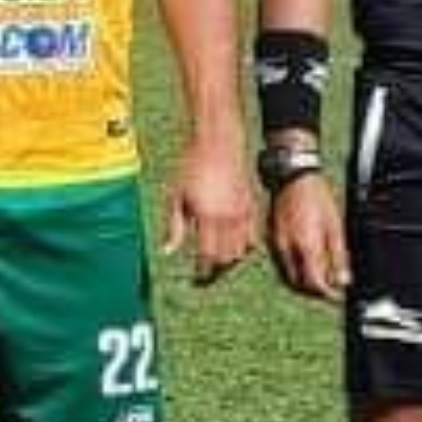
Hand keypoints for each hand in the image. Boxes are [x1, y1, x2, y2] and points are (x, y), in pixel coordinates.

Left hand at [164, 134, 255, 285]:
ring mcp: (243, 214)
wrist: (218, 143)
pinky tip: (232, 244)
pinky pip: (252, 237)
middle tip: (205, 272)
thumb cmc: (191, 167)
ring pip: (242, 250)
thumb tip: (168, 252)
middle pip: (226, 258)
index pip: (208, 257)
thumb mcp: (176, 197)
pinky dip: (244, 246)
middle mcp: (229, 219)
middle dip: (216, 268)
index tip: (196, 278)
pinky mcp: (251, 207)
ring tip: (217, 260)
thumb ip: (174, 227)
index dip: (203, 272)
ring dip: (230, 259)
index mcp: (208, 218)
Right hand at [266, 170, 349, 300]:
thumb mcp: (336, 226)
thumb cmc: (317, 198)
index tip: (337, 296)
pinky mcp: (271, 239)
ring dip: (302, 283)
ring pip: (286, 276)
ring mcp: (276, 245)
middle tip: (328, 291)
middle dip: (313, 292)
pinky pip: (281, 264)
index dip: (327, 294)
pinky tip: (304, 264)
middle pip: (297, 284)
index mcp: (306, 246)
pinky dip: (293, 271)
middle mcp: (288, 249)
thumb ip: (338, 256)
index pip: (314, 283)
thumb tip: (342, 280)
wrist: (292, 178)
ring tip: (318, 279)